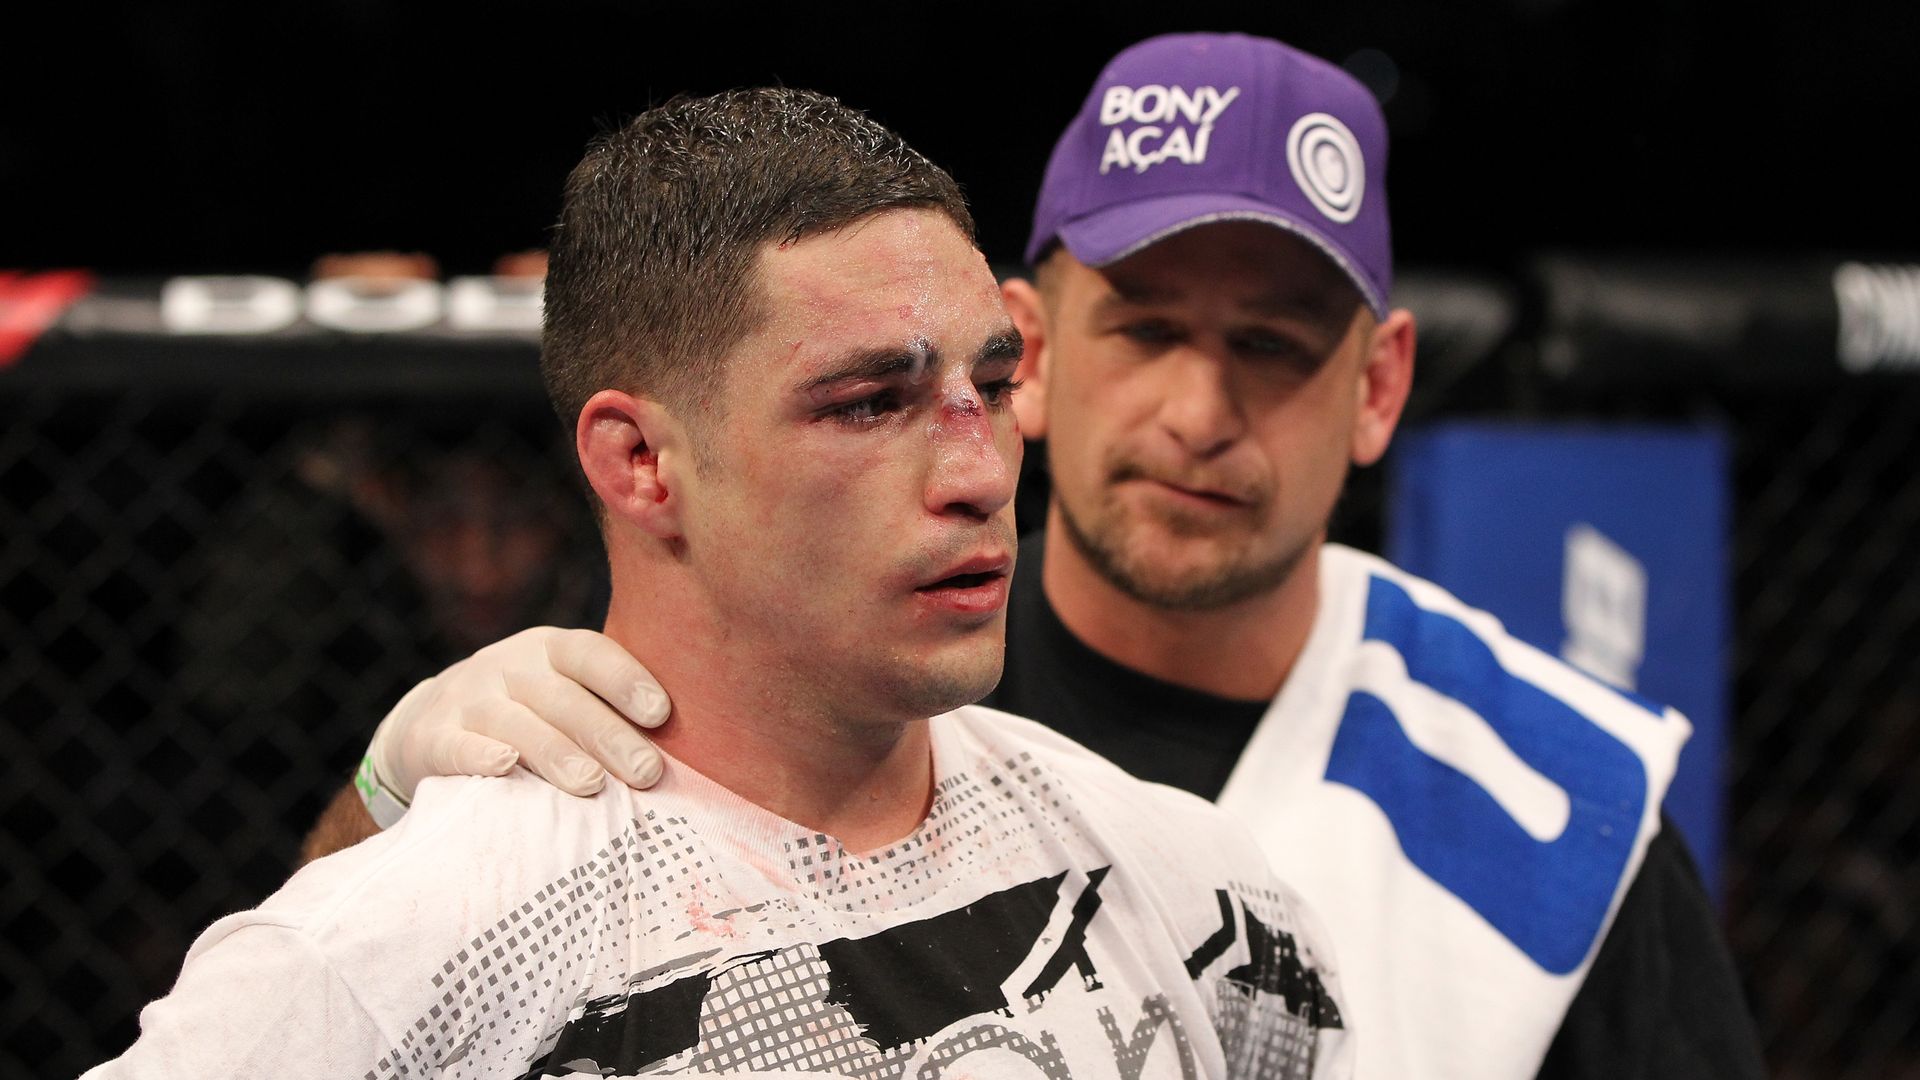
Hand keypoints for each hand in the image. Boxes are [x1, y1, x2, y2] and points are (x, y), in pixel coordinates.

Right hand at [369, 627, 669, 801]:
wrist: (431, 726)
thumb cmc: (530, 716)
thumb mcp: (564, 696)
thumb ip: (613, 710)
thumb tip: (703, 745)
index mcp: (549, 650)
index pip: (590, 654)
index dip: (625, 679)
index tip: (661, 714)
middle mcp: (507, 666)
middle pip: (561, 698)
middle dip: (607, 735)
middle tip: (647, 773)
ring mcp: (466, 698)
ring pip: (515, 724)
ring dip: (556, 754)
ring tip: (592, 787)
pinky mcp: (431, 737)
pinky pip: (457, 745)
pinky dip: (479, 756)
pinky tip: (505, 768)